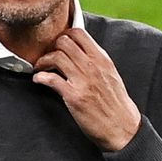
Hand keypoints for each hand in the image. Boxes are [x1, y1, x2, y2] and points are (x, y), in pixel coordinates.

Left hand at [32, 28, 142, 151]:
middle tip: (47, 56)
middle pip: (63, 42)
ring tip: (40, 68)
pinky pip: (51, 79)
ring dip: (43, 61)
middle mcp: (92, 66)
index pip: (78, 32)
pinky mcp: (74, 96)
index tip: (57, 44)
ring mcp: (83, 81)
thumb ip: (96, 60)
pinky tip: (38, 80)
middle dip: (51, 47)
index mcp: (102, 59)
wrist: (122, 127)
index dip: (63, 35)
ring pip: (56, 57)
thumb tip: (78, 50)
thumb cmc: (116, 102)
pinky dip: (40, 77)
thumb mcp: (111, 74)